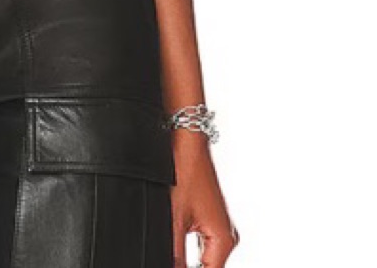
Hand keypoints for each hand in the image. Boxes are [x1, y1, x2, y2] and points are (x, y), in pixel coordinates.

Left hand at [170, 132, 239, 266]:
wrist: (187, 142)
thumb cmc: (185, 172)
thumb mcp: (175, 218)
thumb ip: (174, 252)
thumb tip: (170, 266)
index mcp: (223, 240)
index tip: (173, 266)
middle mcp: (227, 235)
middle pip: (208, 267)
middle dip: (186, 266)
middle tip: (170, 259)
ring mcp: (219, 225)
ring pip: (204, 258)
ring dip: (188, 260)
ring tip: (172, 255)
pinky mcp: (210, 217)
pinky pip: (202, 244)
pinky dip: (189, 251)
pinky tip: (174, 251)